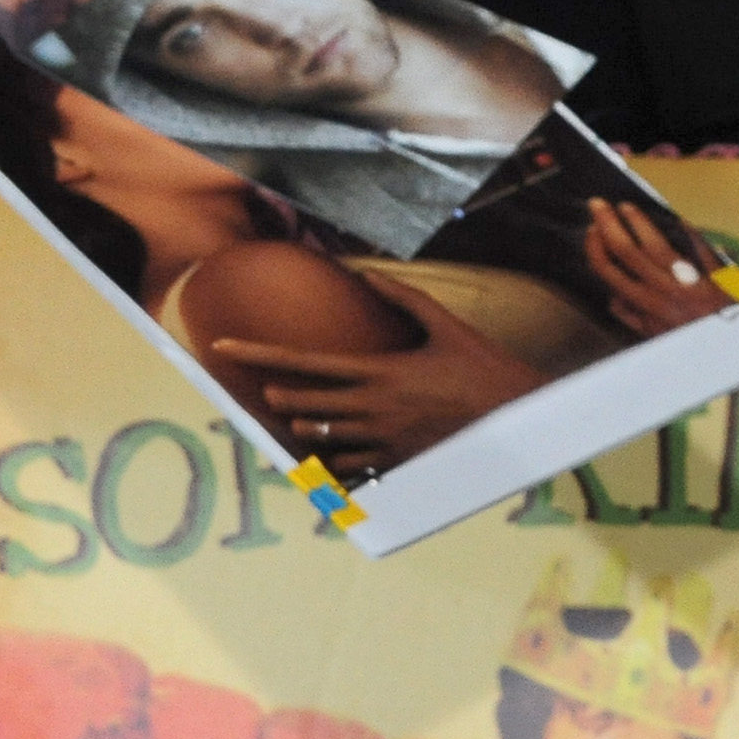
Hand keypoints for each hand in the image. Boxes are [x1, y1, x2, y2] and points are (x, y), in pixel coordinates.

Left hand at [215, 270, 546, 478]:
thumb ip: (405, 298)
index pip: (304, 363)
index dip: (258, 354)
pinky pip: (346, 466)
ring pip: (321, 438)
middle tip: (265, 391)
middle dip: (280, 396)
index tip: (224, 346)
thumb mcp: (447, 325)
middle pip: (304, 405)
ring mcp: (381, 440)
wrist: (514, 417)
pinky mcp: (394, 463)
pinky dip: (334, 457)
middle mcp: (373, 409)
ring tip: (298, 415)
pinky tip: (332, 450)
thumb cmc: (483, 367)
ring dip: (306, 426)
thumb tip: (368, 272)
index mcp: (380, 372)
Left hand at [582, 196, 732, 335]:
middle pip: (623, 255)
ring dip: (597, 252)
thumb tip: (683, 225)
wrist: (724, 360)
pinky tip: (610, 278)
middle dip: (607, 226)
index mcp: (682, 281)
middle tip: (597, 206)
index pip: (650, 244)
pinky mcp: (643, 329)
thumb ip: (704, 251)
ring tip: (592, 232)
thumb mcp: (727, 280)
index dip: (635, 222)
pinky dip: (612, 290)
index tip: (625, 206)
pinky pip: (619, 308)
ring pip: (611, 278)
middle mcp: (659, 294)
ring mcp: (647, 313)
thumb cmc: (730, 317)